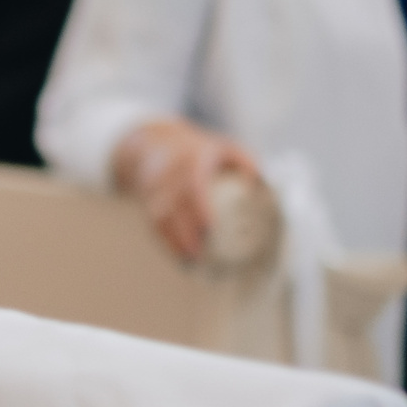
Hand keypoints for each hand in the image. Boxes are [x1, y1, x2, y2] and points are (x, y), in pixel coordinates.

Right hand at [115, 117, 260, 262]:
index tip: (210, 227)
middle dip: (185, 231)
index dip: (199, 205)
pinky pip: (154, 224)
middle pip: (174, 205)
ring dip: (174, 240)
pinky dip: (166, 242)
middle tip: (202, 254)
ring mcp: (155, 188)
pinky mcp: (148, 202)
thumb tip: (258, 182)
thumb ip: (245, 161)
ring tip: (192, 262)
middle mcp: (169, 174)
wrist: (153, 144)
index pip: (193, 183)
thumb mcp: (224, 147)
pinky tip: (181, 259)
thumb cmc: (199, 152)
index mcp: (190, 159)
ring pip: (160, 217)